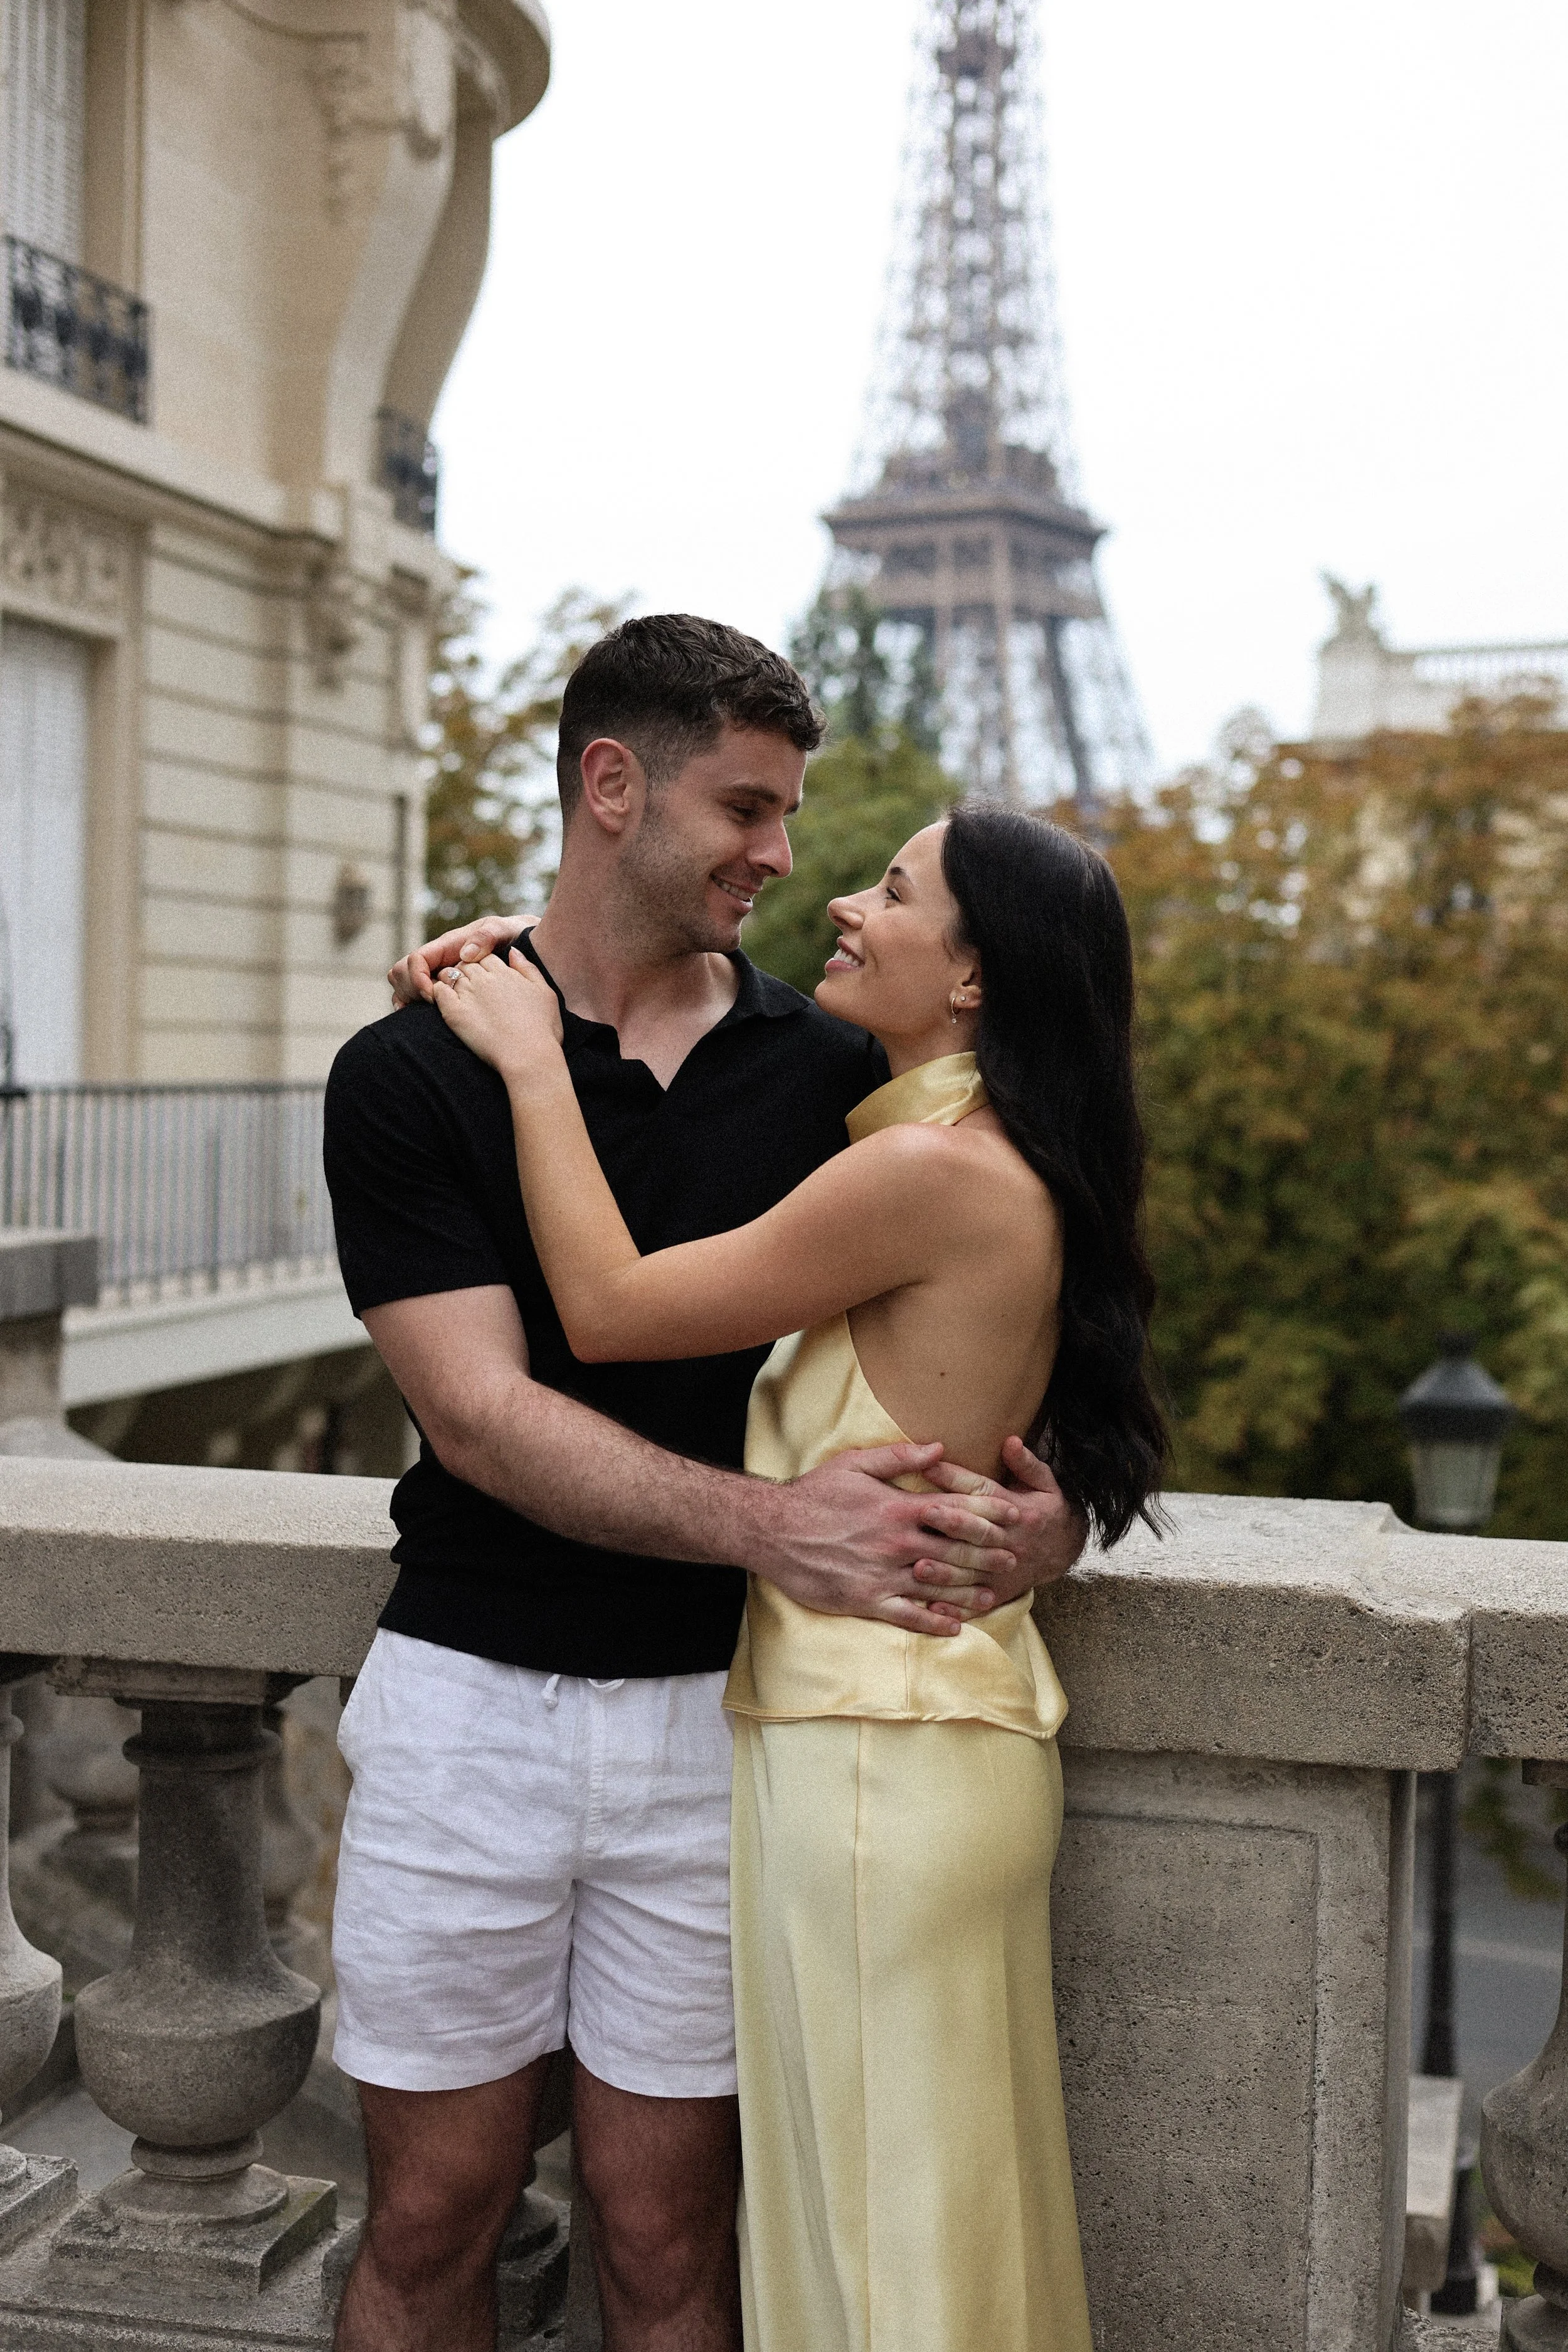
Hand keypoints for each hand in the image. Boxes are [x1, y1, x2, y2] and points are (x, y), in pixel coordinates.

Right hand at [390, 914, 532, 1007]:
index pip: (417, 959)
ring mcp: (438, 974)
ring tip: (421, 1015)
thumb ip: (487, 937)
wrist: (526, 944)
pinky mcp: (444, 988)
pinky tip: (422, 1020)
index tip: (432, 995)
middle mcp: (438, 960)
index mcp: (448, 946)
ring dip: (406, 999)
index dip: (418, 978)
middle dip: (409, 990)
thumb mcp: (503, 930)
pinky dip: (412, 1007)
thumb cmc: (513, 935)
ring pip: (404, 985)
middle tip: (429, 1006)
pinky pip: (417, 997)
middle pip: (402, 973)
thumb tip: (465, 954)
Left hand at [434, 950, 563, 1078]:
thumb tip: (513, 951)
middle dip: (465, 970)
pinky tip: (443, 1001)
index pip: (485, 957)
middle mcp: (485, 979)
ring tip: (454, 993)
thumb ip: (528, 968)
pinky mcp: (455, 1013)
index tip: (484, 977)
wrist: (528, 1055)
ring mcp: (469, 995)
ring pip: (450, 975)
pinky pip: (439, 992)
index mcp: (505, 973)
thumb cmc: (542, 1029)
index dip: (482, 964)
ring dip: (449, 980)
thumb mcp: (545, 992)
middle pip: (466, 964)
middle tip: (467, 985)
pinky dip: (438, 991)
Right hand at [751, 1442, 1021, 1637]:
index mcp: (897, 1506)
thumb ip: (899, 1457)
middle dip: (989, 1552)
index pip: (954, 1508)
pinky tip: (954, 1626)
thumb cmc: (813, 1494)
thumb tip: (940, 1447)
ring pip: (938, 1585)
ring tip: (995, 1594)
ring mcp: (883, 1573)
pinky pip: (908, 1615)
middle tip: (1014, 1556)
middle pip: (955, 1549)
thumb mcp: (854, 1464)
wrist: (772, 1531)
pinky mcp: (866, 1600)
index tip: (1013, 1514)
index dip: (988, 1511)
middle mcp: (896, 1542)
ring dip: (970, 1590)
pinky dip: (934, 1622)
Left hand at [918, 1436, 1084, 1610]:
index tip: (929, 1466)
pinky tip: (932, 1610)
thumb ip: (1026, 1463)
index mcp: (1017, 1510)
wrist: (1064, 1550)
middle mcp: (1009, 1541)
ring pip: (972, 1572)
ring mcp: (1003, 1570)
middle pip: (977, 1532)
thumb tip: (1010, 1440)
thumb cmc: (1045, 1508)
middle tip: (922, 1513)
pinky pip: (976, 1603)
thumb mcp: (1044, 1482)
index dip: (957, 1478)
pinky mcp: (999, 1592)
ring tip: (920, 1569)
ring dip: (947, 1572)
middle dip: (951, 1523)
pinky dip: (956, 1608)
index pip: (983, 1492)